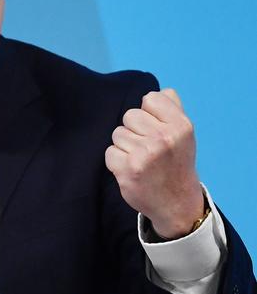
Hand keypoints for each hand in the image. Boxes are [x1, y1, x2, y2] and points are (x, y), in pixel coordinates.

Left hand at [105, 89, 203, 238]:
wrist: (177, 204)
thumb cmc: (176, 162)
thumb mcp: (183, 134)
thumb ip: (173, 108)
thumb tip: (161, 90)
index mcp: (180, 126)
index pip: (150, 98)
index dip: (148, 113)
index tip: (156, 129)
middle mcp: (164, 138)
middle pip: (130, 115)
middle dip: (134, 130)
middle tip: (148, 148)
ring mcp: (145, 154)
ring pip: (118, 133)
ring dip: (125, 146)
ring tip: (141, 160)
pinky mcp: (128, 169)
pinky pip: (110, 152)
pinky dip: (116, 161)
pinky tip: (131, 170)